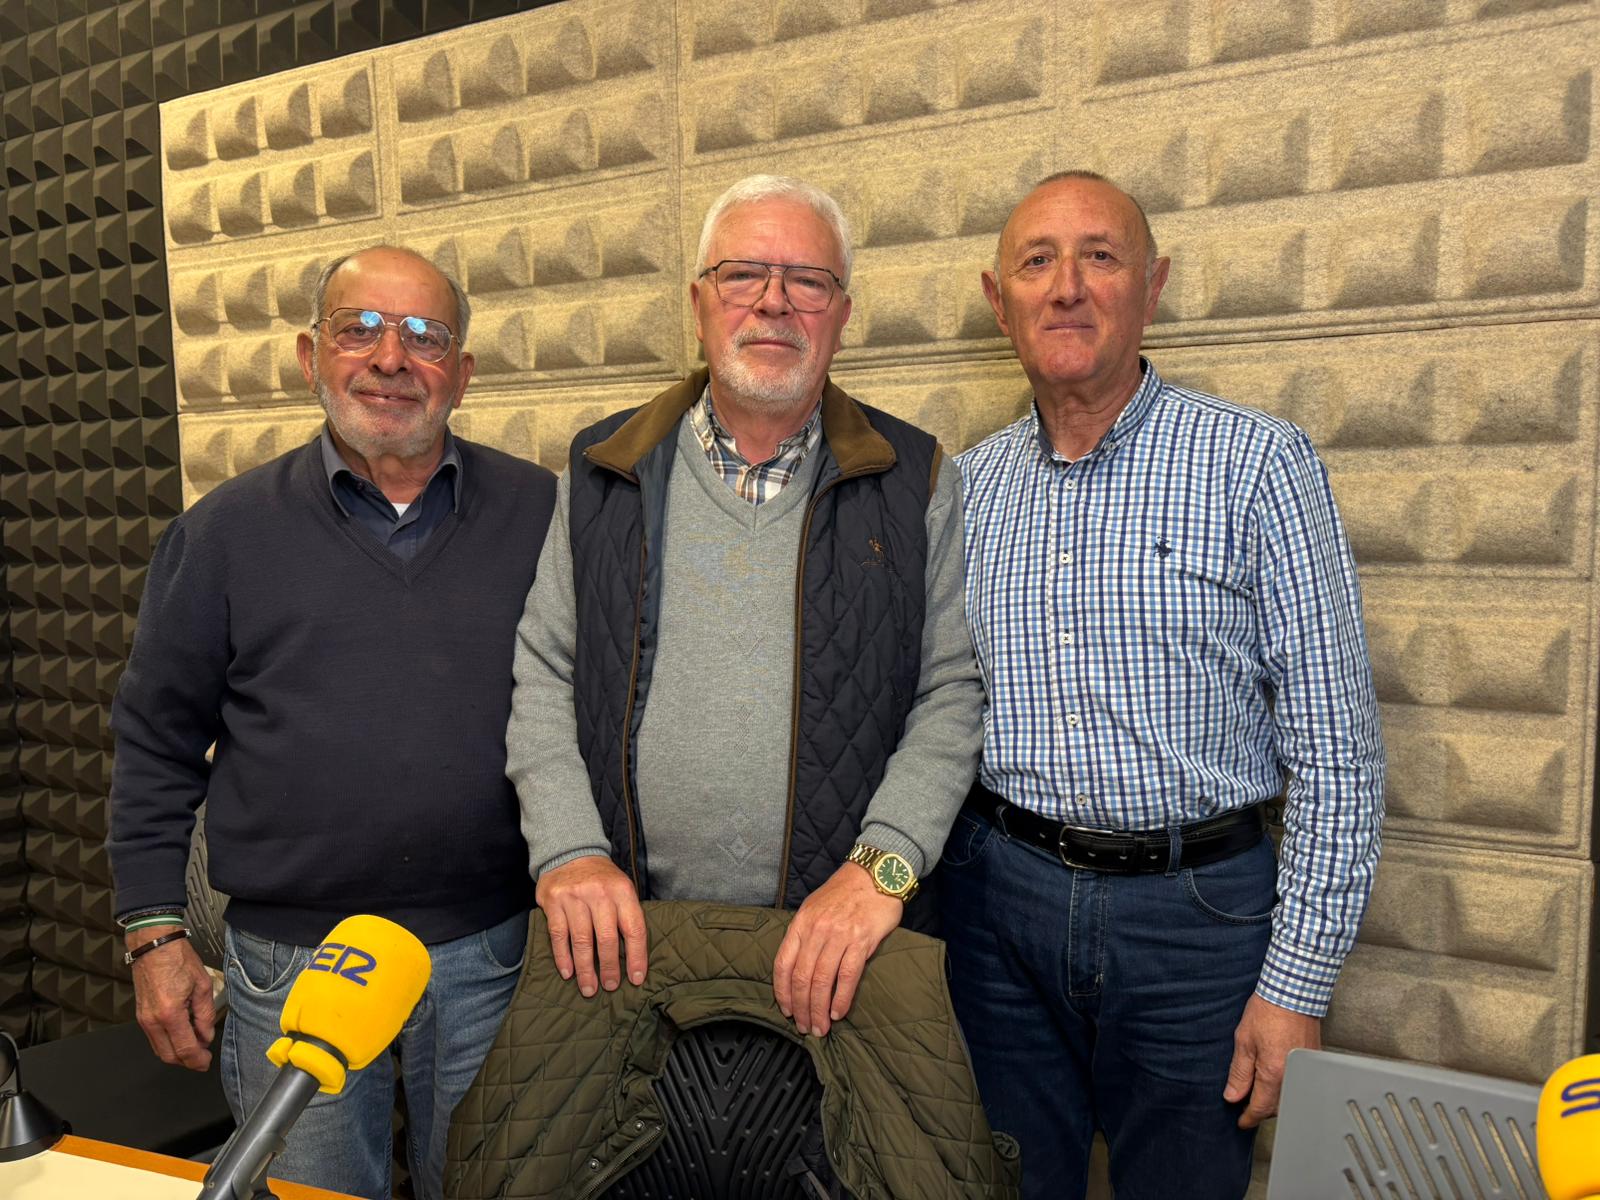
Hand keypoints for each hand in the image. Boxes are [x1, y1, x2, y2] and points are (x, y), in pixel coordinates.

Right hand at [129, 928, 215, 1070]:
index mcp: (170, 1013)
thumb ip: (205, 1015)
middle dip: (187, 1062)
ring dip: (177, 1054)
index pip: (184, 1049)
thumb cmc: (177, 959)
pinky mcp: (140, 1015)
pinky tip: (182, 1035)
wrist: (154, 945)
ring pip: (159, 1049)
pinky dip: (168, 1043)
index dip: (197, 1060)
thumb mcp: (202, 985)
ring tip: (195, 1046)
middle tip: (202, 1058)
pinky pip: (154, 1038)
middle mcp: (152, 1020)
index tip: (206, 1062)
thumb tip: (205, 1036)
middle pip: (168, 1056)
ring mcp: (143, 1019)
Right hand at [535, 855, 646, 997]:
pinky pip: (558, 935)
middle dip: (610, 967)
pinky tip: (568, 973)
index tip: (636, 978)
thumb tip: (633, 957)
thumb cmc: (601, 879)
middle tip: (610, 987)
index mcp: (622, 891)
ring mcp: (574, 897)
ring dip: (586, 969)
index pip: (633, 928)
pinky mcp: (553, 901)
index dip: (637, 956)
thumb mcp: (621, 888)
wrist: (571, 851)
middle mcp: (599, 893)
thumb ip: (627, 916)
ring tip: (589, 988)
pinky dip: (563, 957)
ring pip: (581, 940)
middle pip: (607, 937)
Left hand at [772, 862, 903, 1036]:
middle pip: (802, 978)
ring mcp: (838, 935)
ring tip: (820, 1027)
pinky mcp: (861, 940)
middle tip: (805, 1027)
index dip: (782, 992)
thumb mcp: (814, 907)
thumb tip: (796, 967)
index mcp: (801, 923)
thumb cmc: (844, 893)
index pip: (783, 964)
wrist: (875, 874)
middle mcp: (816, 930)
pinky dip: (841, 999)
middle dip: (802, 1008)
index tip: (787, 1010)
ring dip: (819, 1009)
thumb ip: (804, 934)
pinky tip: (838, 1013)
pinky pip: (847, 976)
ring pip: (822, 980)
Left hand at [1224, 993, 1320, 1127]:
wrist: (1293, 992)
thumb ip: (1239, 1072)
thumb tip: (1232, 1096)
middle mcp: (1292, 1077)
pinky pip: (1298, 1085)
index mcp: (1273, 1074)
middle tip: (1245, 1106)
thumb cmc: (1268, 1011)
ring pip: (1288, 1097)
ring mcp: (1305, 1071)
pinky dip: (1286, 1087)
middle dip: (1261, 1110)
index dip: (1248, 1118)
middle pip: (1276, 1107)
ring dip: (1274, 1100)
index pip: (1260, 1108)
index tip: (1241, 1122)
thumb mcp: (1244, 1041)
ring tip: (1258, 1093)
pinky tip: (1275, 1080)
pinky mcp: (1312, 1062)